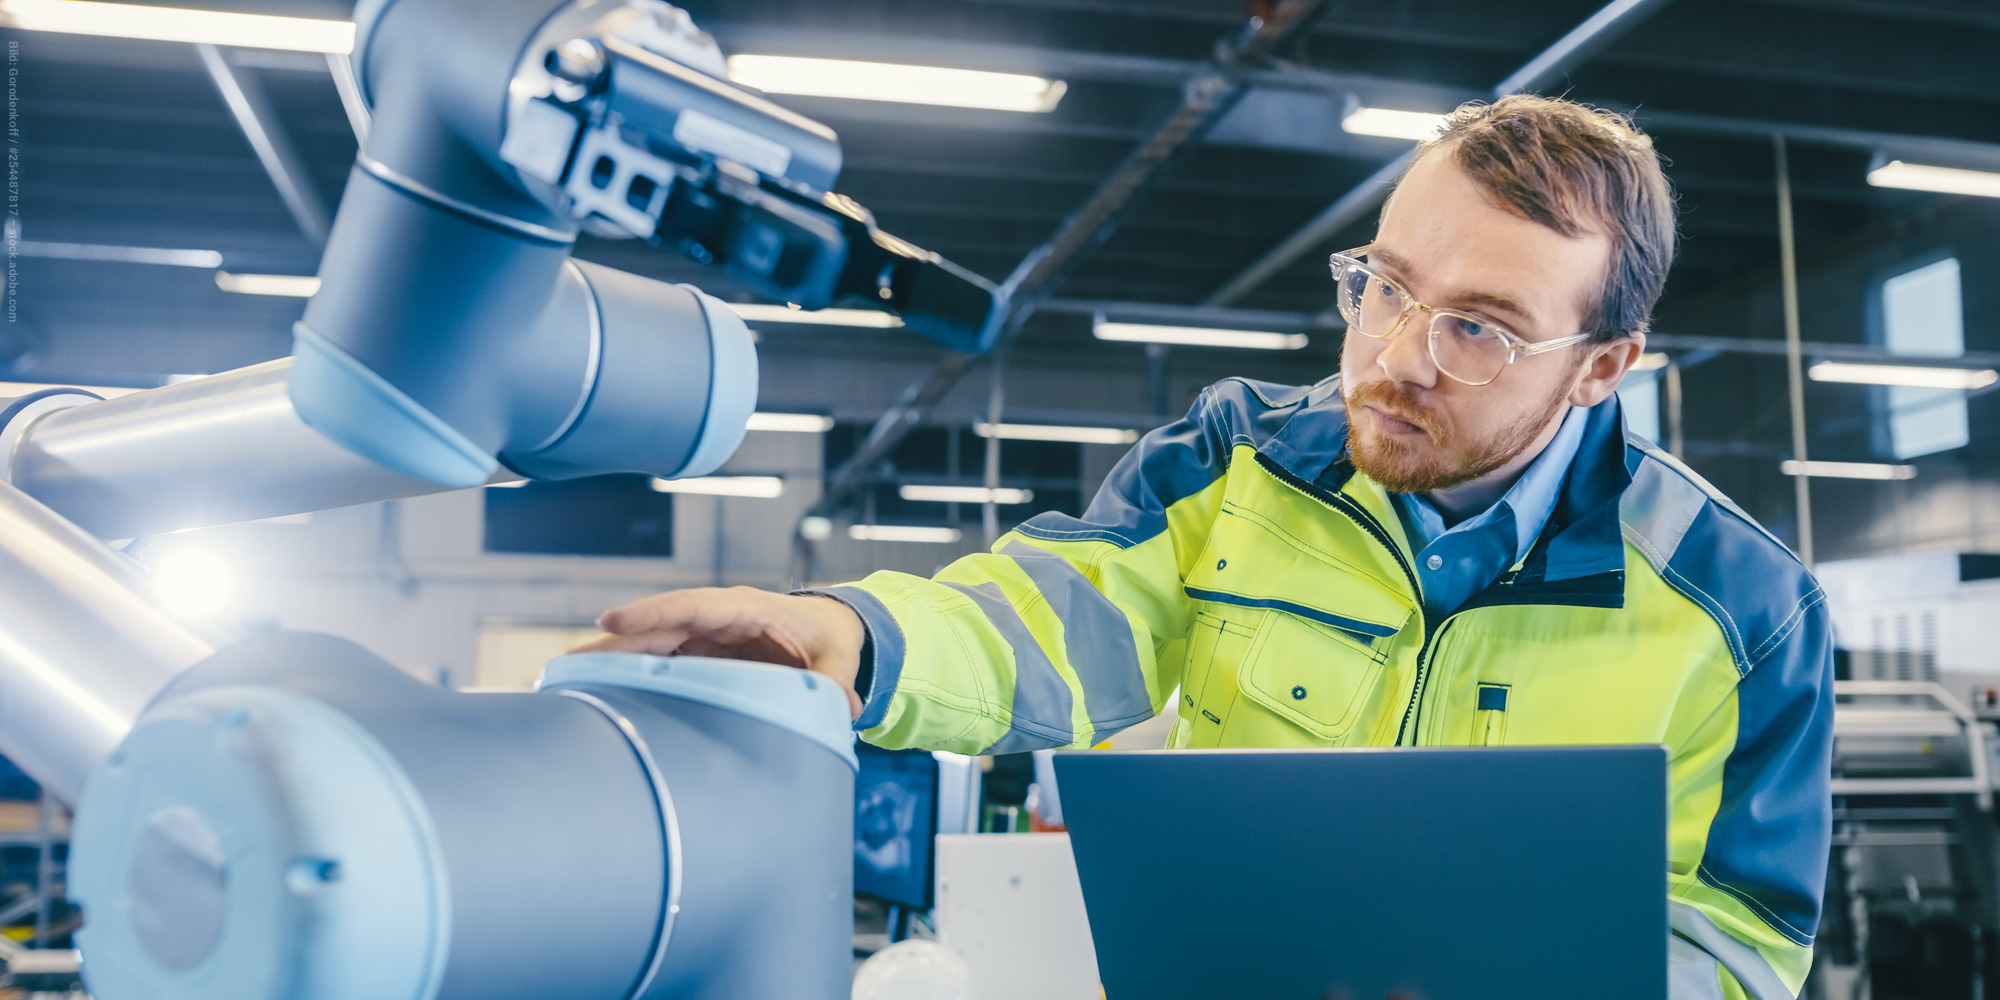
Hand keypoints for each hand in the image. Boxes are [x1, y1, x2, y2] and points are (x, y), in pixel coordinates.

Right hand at [573, 586, 868, 717]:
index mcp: (745, 608)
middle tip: (570, 661)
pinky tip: (599, 693)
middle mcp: (716, 620)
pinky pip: (659, 663)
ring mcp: (703, 638)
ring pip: (651, 646)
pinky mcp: (698, 657)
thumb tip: (841, 705)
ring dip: (613, 660)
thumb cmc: (831, 636)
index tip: (614, 620)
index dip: (653, 613)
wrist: (830, 632)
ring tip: (566, 678)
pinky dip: (630, 675)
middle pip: (659, 627)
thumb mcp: (838, 655)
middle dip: (616, 642)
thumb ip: (836, 678)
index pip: (692, 606)